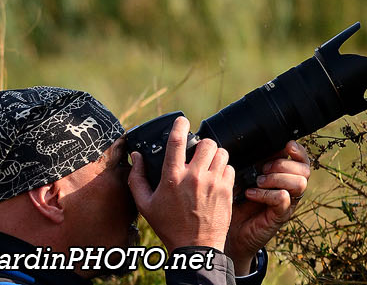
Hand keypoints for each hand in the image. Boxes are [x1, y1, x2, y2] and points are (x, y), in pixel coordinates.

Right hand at [128, 115, 234, 250]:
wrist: (195, 246)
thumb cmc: (169, 226)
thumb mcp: (145, 205)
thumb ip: (137, 178)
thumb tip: (137, 156)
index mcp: (173, 177)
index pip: (176, 141)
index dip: (180, 125)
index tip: (182, 120)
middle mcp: (194, 176)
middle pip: (206, 143)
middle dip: (202, 145)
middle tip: (198, 154)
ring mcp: (213, 182)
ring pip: (221, 152)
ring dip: (214, 156)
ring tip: (208, 166)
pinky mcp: (227, 189)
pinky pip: (230, 167)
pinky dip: (224, 170)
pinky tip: (216, 179)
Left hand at [225, 141, 310, 273]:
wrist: (230, 230)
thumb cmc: (237, 201)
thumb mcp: (244, 176)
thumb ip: (253, 162)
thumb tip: (252, 144)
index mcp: (285, 174)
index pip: (302, 159)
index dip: (298, 150)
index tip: (287, 145)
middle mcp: (290, 188)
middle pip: (305, 169)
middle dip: (282, 164)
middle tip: (262, 170)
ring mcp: (288, 203)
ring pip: (300, 183)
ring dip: (277, 178)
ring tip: (258, 182)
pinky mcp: (280, 216)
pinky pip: (283, 198)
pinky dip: (266, 193)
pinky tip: (251, 194)